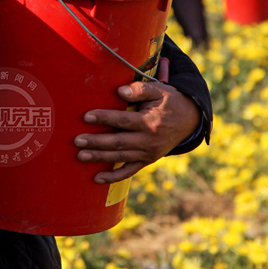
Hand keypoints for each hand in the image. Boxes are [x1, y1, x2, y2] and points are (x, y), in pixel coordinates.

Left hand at [74, 81, 200, 183]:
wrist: (190, 120)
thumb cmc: (170, 101)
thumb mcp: (159, 90)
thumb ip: (140, 90)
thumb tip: (120, 90)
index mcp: (150, 122)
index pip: (122, 121)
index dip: (104, 118)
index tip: (86, 116)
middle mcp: (148, 141)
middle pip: (118, 142)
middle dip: (96, 142)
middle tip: (77, 140)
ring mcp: (148, 153)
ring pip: (120, 157)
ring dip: (99, 157)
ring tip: (81, 156)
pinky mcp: (147, 160)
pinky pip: (129, 171)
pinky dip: (113, 177)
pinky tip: (97, 178)